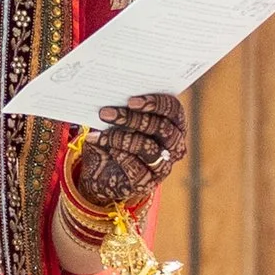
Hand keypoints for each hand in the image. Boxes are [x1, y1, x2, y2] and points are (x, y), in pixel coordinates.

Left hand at [71, 93, 187, 210]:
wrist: (103, 172)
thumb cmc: (115, 137)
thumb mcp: (121, 120)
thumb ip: (125, 107)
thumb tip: (114, 92)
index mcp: (174, 125)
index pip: (174, 110)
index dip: (156, 103)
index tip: (131, 100)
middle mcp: (174, 147)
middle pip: (161, 128)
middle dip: (133, 118)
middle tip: (106, 112)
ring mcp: (163, 166)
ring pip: (148, 147)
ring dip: (120, 136)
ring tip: (99, 129)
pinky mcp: (147, 182)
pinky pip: (134, 166)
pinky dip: (115, 152)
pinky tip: (99, 142)